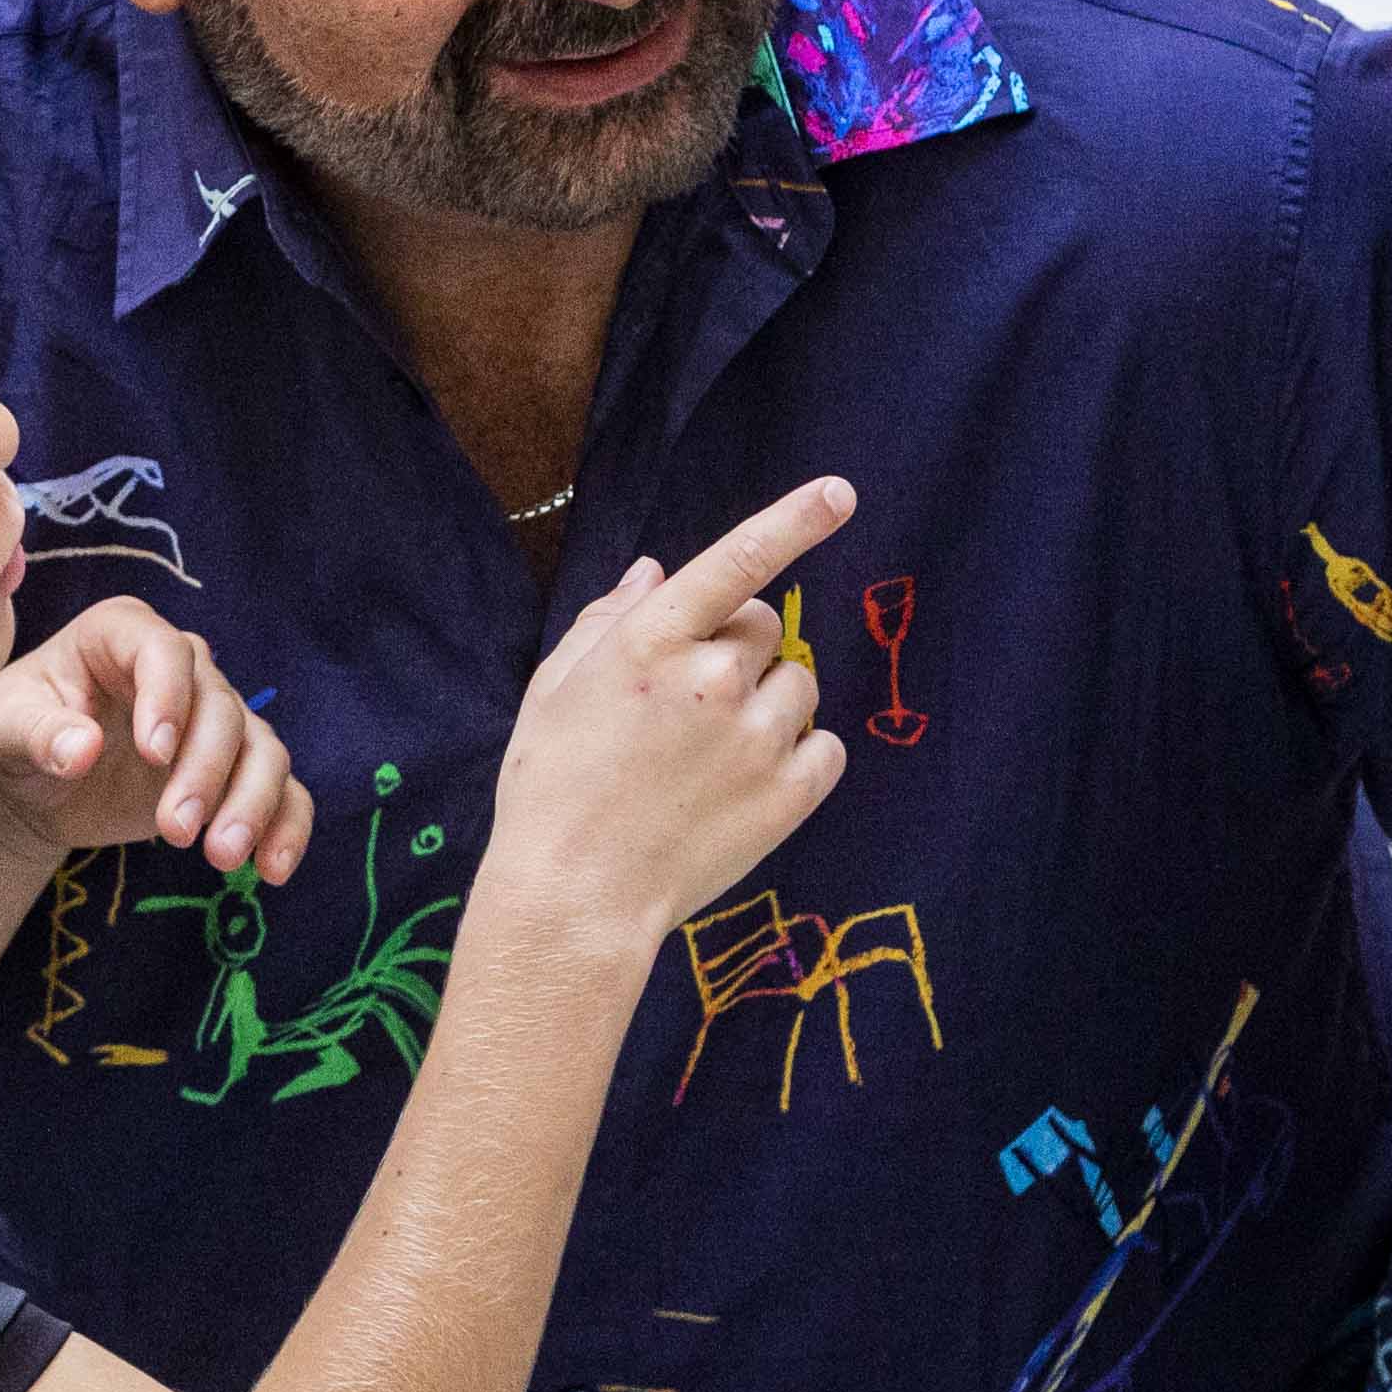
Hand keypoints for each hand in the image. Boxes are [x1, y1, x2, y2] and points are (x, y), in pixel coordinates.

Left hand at [0, 598, 312, 883]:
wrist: (28, 783)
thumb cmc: (11, 734)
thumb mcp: (2, 727)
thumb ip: (38, 733)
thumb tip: (81, 749)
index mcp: (121, 635)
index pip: (163, 651)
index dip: (168, 697)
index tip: (153, 753)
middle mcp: (180, 669)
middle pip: (220, 707)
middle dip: (206, 770)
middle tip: (177, 831)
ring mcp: (212, 720)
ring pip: (262, 749)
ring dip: (252, 803)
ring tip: (220, 857)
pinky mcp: (231, 771)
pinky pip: (280, 791)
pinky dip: (285, 826)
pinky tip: (271, 870)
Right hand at [473, 478, 855, 943]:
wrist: (574, 899)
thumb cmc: (550, 789)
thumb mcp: (555, 689)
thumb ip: (608, 620)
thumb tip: (654, 571)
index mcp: (652, 640)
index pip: (737, 561)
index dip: (794, 521)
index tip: (841, 492)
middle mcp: (713, 676)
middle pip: (765, 627)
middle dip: (740, 649)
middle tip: (694, 702)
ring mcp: (756, 736)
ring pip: (799, 684)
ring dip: (770, 702)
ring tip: (715, 753)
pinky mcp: (789, 794)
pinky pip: (825, 746)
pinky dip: (799, 756)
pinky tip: (749, 784)